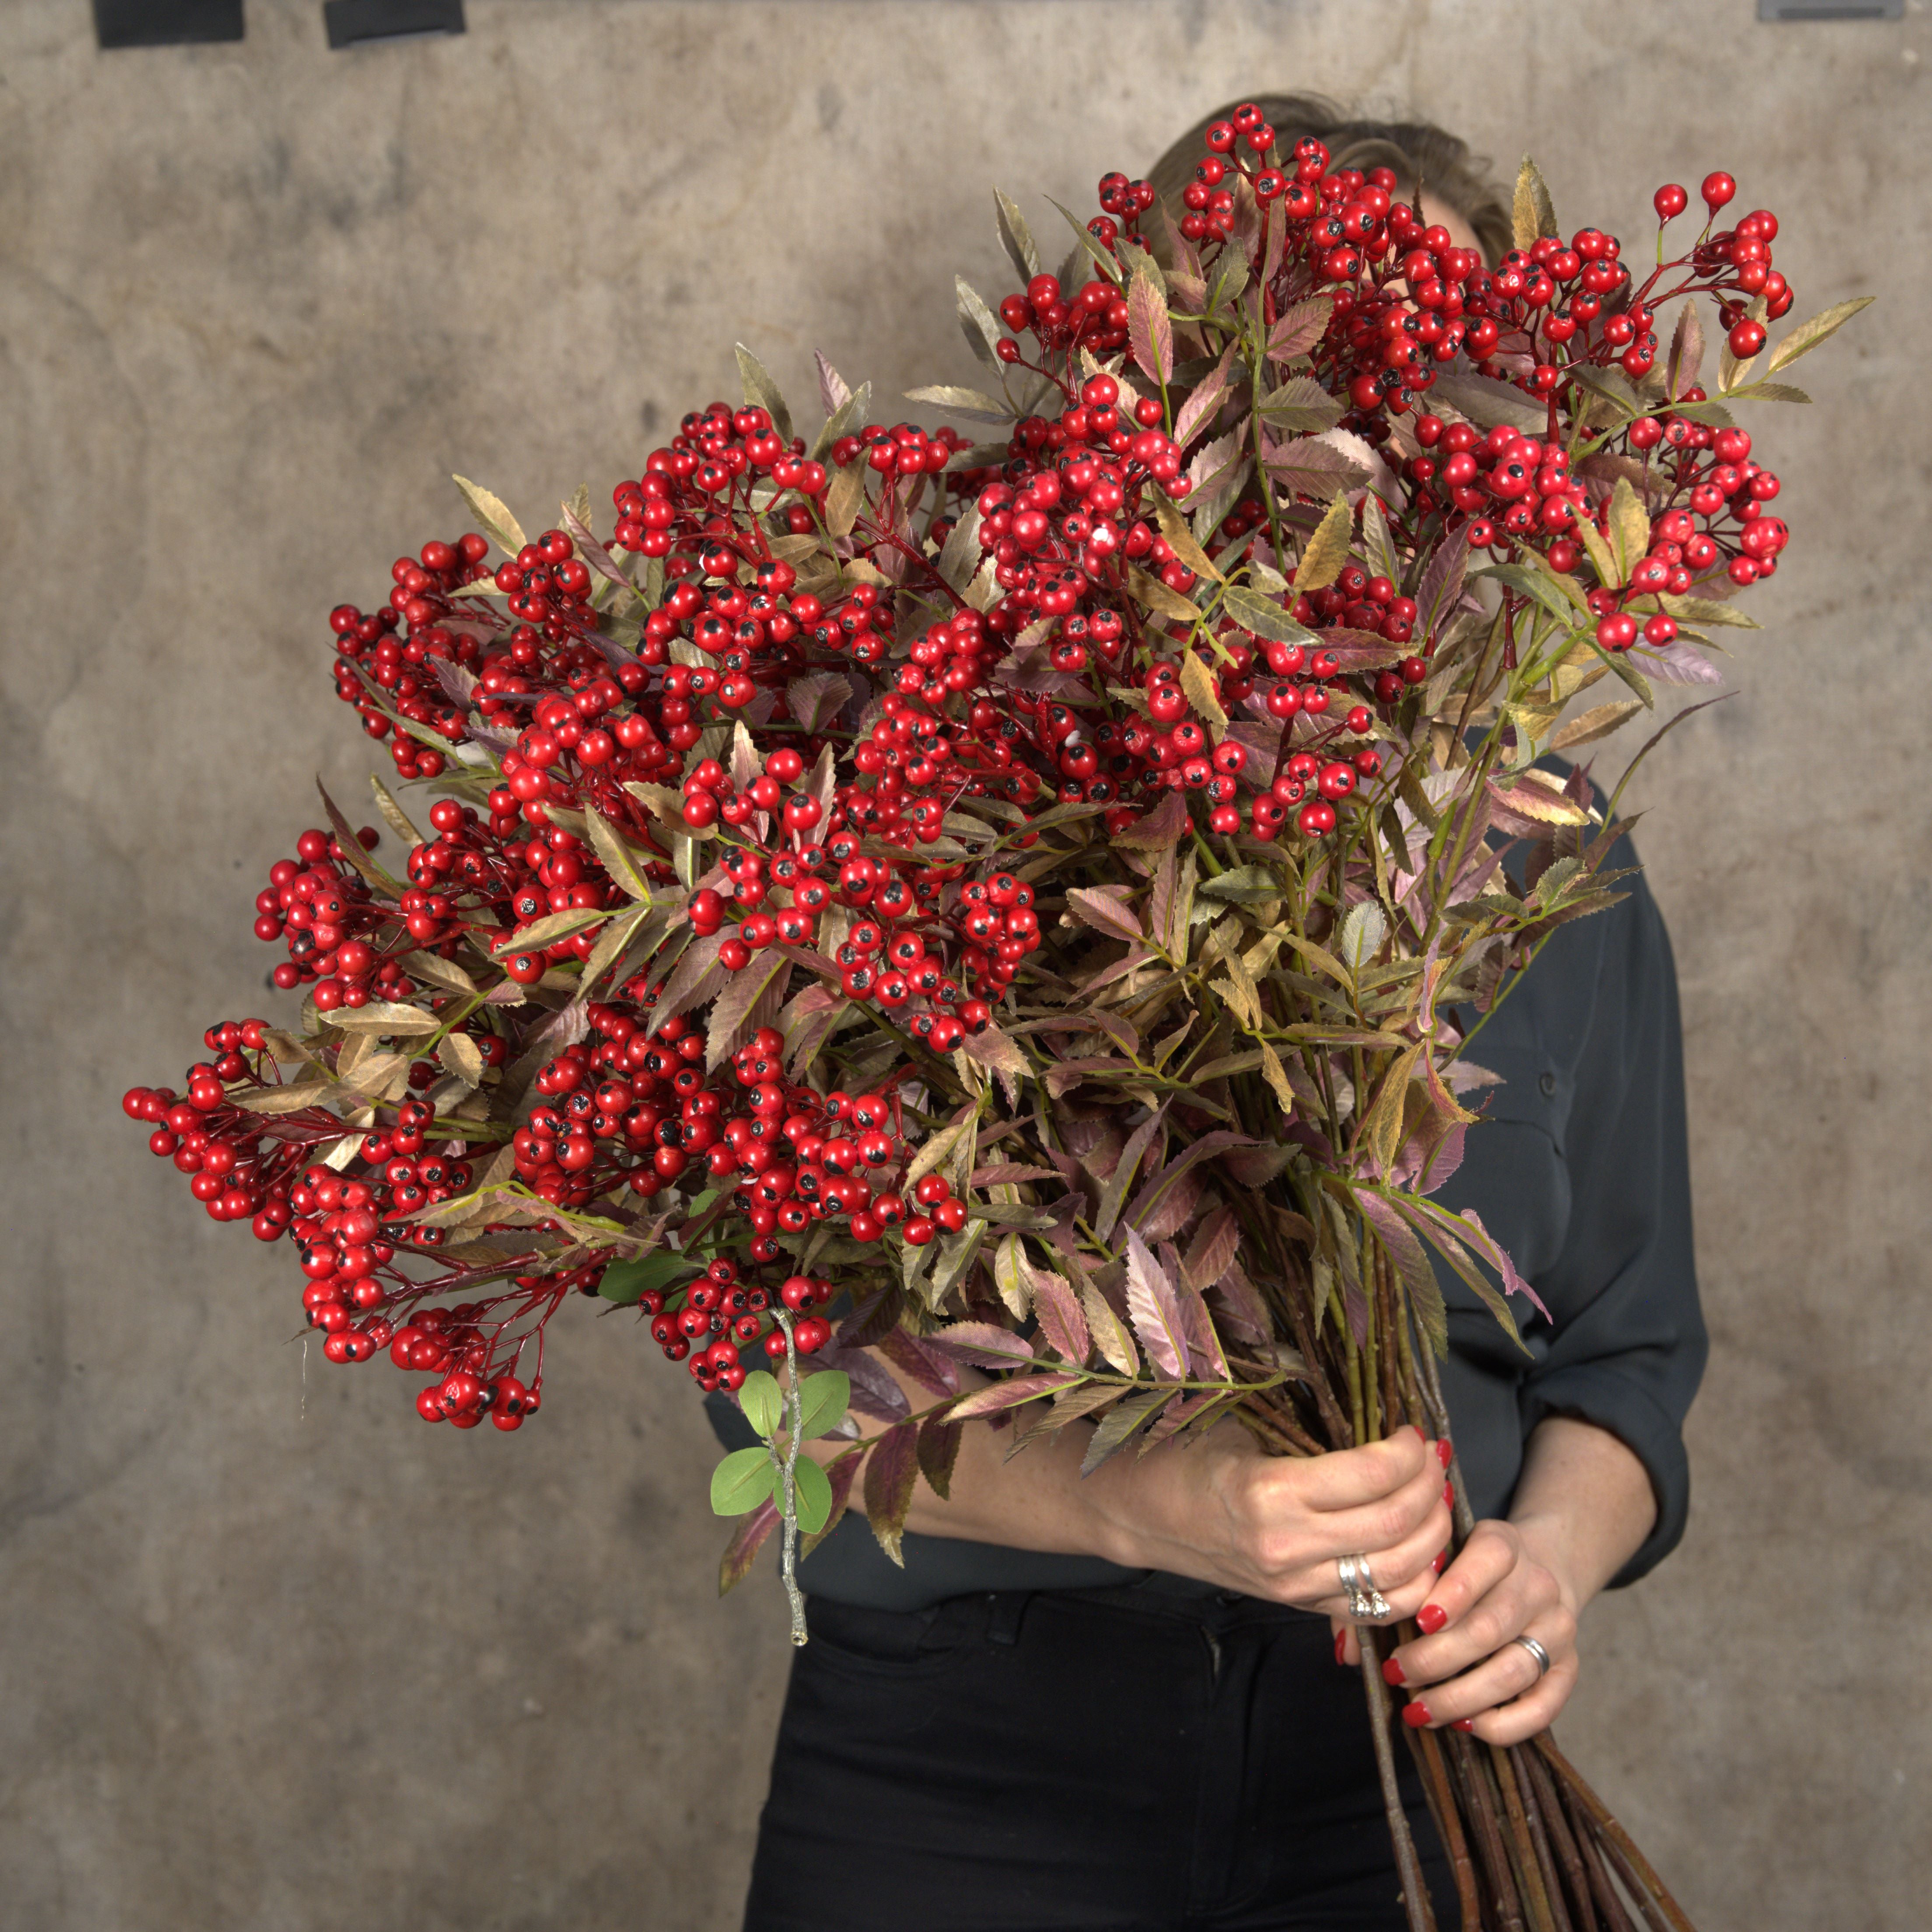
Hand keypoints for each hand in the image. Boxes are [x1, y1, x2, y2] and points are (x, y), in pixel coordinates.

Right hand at [1094, 1421, 1453, 1620]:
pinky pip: (1380, 1608)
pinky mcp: (1300, 1606)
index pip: (1371, 1475)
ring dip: (1432, 1532)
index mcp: (1269, 1491)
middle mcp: (1287, 1546)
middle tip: (1432, 1457)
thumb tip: (1380, 1419)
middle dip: (1429, 1486)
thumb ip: (1309, 1430)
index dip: (1408, 1451)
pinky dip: (1415, 1580)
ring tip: (1432, 1497)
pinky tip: (1419, 1547)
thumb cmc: (1187, 1455)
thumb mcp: (1243, 1426)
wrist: (1143, 1514)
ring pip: (1400, 1572)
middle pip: (1395, 1525)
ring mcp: (1295, 1584)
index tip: (1412, 1431)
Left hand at [1372, 1518, 1579, 1744]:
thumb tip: (1346, 1650)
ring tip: (1419, 1709)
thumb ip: (1393, 1591)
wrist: (1540, 1566)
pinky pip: (1543, 1707)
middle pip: (1490, 1627)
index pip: (1487, 1559)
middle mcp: (1539, 1584)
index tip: (1418, 1621)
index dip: (1453, 1593)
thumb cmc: (1465, 1568)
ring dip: (1460, 1697)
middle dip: (1437, 1658)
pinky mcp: (1570, 1668)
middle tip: (1397, 1674)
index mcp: (1505, 1543)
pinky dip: (1502, 1723)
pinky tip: (1465, 1725)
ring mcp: (1559, 1628)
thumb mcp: (1437, 1556)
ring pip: (1513, 1670)